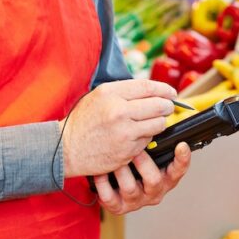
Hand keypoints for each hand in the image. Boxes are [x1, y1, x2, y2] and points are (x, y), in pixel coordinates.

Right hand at [61, 79, 176, 177]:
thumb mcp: (98, 95)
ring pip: (158, 124)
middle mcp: (119, 111)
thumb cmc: (83, 120)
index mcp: (111, 93)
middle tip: (168, 107)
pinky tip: (136, 136)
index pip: (148, 87)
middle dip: (167, 106)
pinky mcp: (127, 151)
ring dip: (159, 122)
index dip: (164, 89)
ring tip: (152, 121)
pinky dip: (146, 137)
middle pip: (158, 105)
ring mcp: (124, 132)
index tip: (171, 92)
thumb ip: (124, 90)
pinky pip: (148, 140)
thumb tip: (153, 90)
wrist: (67, 148)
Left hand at [92, 143, 191, 214]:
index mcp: (165, 178)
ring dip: (120, 171)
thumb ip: (154, 143)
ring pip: (130, 188)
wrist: (112, 185)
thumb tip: (157, 116)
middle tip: (135, 149)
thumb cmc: (133, 163)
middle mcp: (153, 192)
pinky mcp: (118, 207)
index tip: (181, 145)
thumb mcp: (148, 154)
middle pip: (154, 180)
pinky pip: (109, 197)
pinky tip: (99, 171)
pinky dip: (103, 183)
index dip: (182, 159)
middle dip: (143, 163)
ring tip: (112, 157)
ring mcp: (136, 201)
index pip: (178, 170)